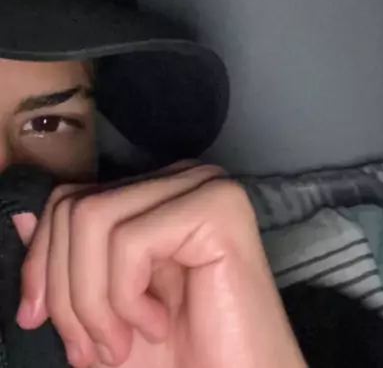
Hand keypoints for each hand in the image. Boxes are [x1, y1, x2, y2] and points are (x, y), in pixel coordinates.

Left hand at [13, 162, 306, 367]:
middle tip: (95, 350)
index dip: (42, 263)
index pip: (69, 199)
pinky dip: (127, 298)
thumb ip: (64, 264)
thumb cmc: (179, 356)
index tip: (37, 321)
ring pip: (93, 219)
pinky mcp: (218, 207)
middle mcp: (181, 177)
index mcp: (156, 194)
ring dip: (95, 302)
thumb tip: (20, 218)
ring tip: (125, 343)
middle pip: (75, 208)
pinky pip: (130, 241)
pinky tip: (159, 323)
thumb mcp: (100, 310)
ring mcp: (203, 185)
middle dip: (67, 293)